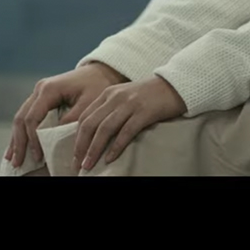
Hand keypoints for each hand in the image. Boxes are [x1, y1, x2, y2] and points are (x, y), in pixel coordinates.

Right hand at [6, 62, 126, 169]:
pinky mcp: (41, 99)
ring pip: (21, 118)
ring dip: (17, 139)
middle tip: (17, 163)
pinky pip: (28, 116)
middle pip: (22, 118)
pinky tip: (18, 146)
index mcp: (49, 89)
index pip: (33, 118)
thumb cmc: (98, 86)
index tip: (38, 157)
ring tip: (13, 159)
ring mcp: (38, 93)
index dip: (33, 139)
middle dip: (19, 142)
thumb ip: (72, 120)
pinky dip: (22, 132)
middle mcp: (40, 89)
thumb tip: (55, 139)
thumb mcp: (89, 103)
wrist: (101, 72)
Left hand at [71, 75, 187, 171]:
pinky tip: (110, 158)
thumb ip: (110, 110)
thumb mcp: (125, 98)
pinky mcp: (144, 112)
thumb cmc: (150, 95)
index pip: (84, 117)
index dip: (76, 138)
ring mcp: (130, 104)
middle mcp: (115, 97)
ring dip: (94, 150)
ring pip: (104, 129)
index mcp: (108, 93)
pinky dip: (116, 147)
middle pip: (90, 124)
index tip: (74, 154)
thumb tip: (95, 135)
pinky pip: (126, 132)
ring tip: (88, 165)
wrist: (175, 85)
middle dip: (81, 146)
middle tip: (76, 164)